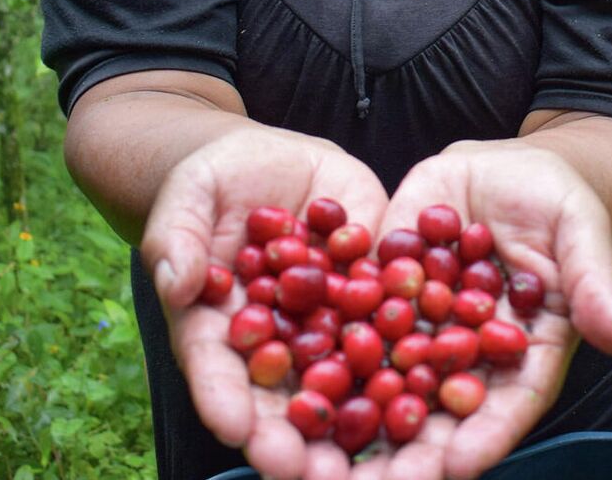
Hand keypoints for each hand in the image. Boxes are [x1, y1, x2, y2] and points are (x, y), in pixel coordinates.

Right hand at [141, 124, 389, 479]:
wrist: (279, 163)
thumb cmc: (216, 181)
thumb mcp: (190, 195)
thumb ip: (176, 237)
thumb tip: (177, 281)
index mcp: (219, 328)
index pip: (216, 372)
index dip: (224, 401)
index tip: (235, 429)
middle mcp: (277, 344)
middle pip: (281, 400)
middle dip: (295, 440)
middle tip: (311, 474)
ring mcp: (328, 329)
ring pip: (344, 384)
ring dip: (361, 426)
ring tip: (378, 464)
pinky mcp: (375, 301)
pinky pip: (398, 334)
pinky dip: (417, 367)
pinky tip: (435, 395)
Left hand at [349, 140, 611, 479]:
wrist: (503, 166)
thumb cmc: (560, 202)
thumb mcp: (580, 234)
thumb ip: (594, 285)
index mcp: (521, 355)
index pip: (505, 407)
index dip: (482, 437)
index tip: (456, 468)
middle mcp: (465, 356)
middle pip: (438, 412)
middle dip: (407, 451)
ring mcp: (419, 329)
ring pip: (384, 380)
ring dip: (352, 415)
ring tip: (318, 446)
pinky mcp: (380, 293)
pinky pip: (349, 322)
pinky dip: (319, 348)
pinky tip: (285, 370)